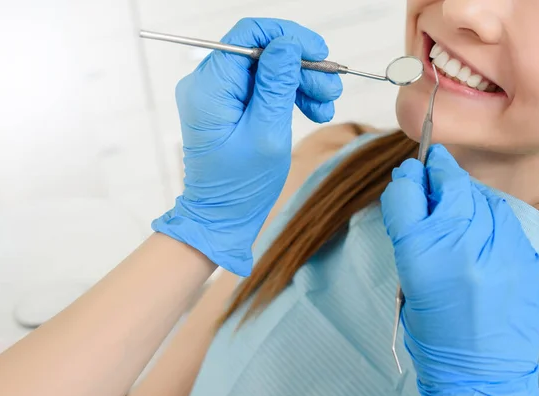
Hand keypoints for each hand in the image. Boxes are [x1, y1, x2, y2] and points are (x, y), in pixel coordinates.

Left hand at [152, 18, 342, 275]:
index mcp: (209, 88)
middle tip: (331, 86)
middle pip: (260, 52)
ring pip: (265, 69)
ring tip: (326, 103)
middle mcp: (207, 85)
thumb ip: (277, 84)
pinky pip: (260, 88)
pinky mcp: (227, 108)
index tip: (319, 53)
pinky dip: (287, 94)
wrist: (222, 217)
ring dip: (299, 80)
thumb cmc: (241, 185)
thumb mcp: (267, 133)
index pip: (247, 36)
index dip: (288, 37)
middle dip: (300, 64)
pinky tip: (312, 109)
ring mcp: (216, 96)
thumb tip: (288, 43)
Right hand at [380, 145, 538, 395]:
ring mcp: (498, 248)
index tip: (407, 174)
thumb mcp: (408, 281)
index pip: (407, 194)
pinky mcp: (524, 255)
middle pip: (448, 184)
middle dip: (437, 171)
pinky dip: (487, 211)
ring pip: (478, 195)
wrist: (481, 370)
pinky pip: (502, 216)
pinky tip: (479, 220)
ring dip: (463, 189)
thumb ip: (410, 234)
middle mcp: (460, 245)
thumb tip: (415, 193)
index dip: (404, 179)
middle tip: (432, 164)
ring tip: (455, 193)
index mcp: (421, 255)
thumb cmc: (434, 331)